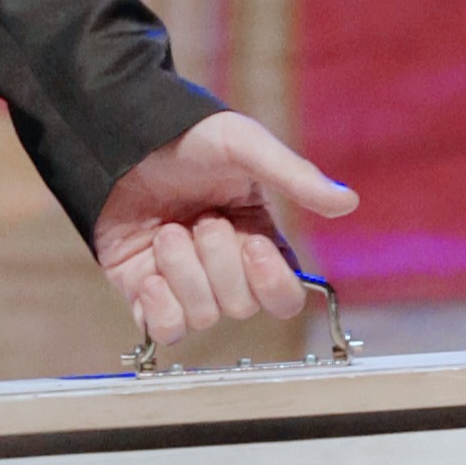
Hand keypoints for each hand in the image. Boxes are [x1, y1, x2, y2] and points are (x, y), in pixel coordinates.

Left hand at [89, 113, 358, 345]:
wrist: (118, 135)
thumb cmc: (186, 134)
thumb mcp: (243, 145)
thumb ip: (294, 176)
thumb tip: (348, 202)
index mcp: (258, 239)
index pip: (285, 297)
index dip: (271, 282)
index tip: (250, 242)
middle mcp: (225, 269)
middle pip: (241, 307)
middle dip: (218, 262)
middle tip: (200, 220)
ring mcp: (184, 283)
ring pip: (203, 317)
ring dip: (183, 273)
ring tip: (166, 232)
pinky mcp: (143, 292)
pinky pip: (163, 330)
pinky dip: (158, 309)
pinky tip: (149, 274)